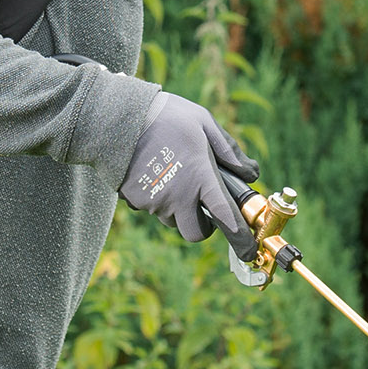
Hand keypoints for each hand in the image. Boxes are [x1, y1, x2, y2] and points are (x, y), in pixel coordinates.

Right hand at [120, 92, 259, 255]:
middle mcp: (178, 196)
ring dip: (177, 209)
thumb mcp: (203, 123)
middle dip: (201, 227)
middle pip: (194, 233)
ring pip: (171, 220)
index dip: (240, 239)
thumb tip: (251, 172)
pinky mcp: (134, 200)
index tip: (248, 252)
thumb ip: (229, 150)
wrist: (115, 117)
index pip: (226, 218)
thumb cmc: (165, 116)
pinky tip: (152, 172)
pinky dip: (155, 198)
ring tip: (172, 176)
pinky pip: (150, 208)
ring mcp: (154, 201)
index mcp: (201, 177)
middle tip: (201, 207)